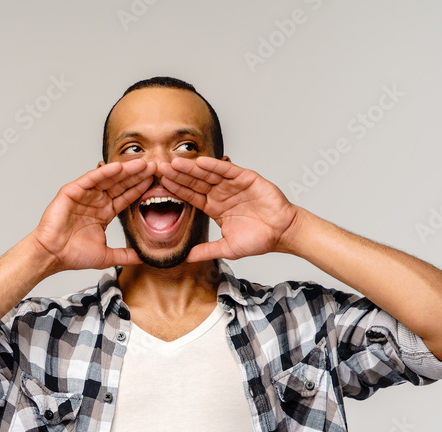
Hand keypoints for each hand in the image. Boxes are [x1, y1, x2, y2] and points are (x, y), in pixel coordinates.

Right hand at [32, 160, 155, 271]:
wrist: (52, 256)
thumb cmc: (73, 255)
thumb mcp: (106, 256)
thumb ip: (125, 256)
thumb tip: (143, 258)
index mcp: (104, 212)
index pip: (126, 197)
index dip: (140, 188)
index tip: (156, 181)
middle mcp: (95, 201)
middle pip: (120, 184)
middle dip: (137, 175)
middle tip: (155, 166)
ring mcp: (84, 195)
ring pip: (108, 179)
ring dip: (125, 170)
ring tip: (142, 164)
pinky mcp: (72, 191)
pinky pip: (90, 179)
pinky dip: (104, 172)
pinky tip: (118, 167)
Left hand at [158, 156, 301, 261]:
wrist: (282, 234)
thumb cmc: (259, 239)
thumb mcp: (227, 248)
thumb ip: (206, 251)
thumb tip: (186, 259)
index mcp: (214, 207)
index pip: (191, 196)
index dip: (176, 190)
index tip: (159, 185)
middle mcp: (221, 193)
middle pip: (195, 182)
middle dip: (178, 175)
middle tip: (159, 168)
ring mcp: (233, 185)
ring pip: (208, 174)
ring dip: (191, 168)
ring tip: (174, 163)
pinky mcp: (247, 179)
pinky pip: (228, 170)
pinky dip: (215, 166)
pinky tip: (200, 162)